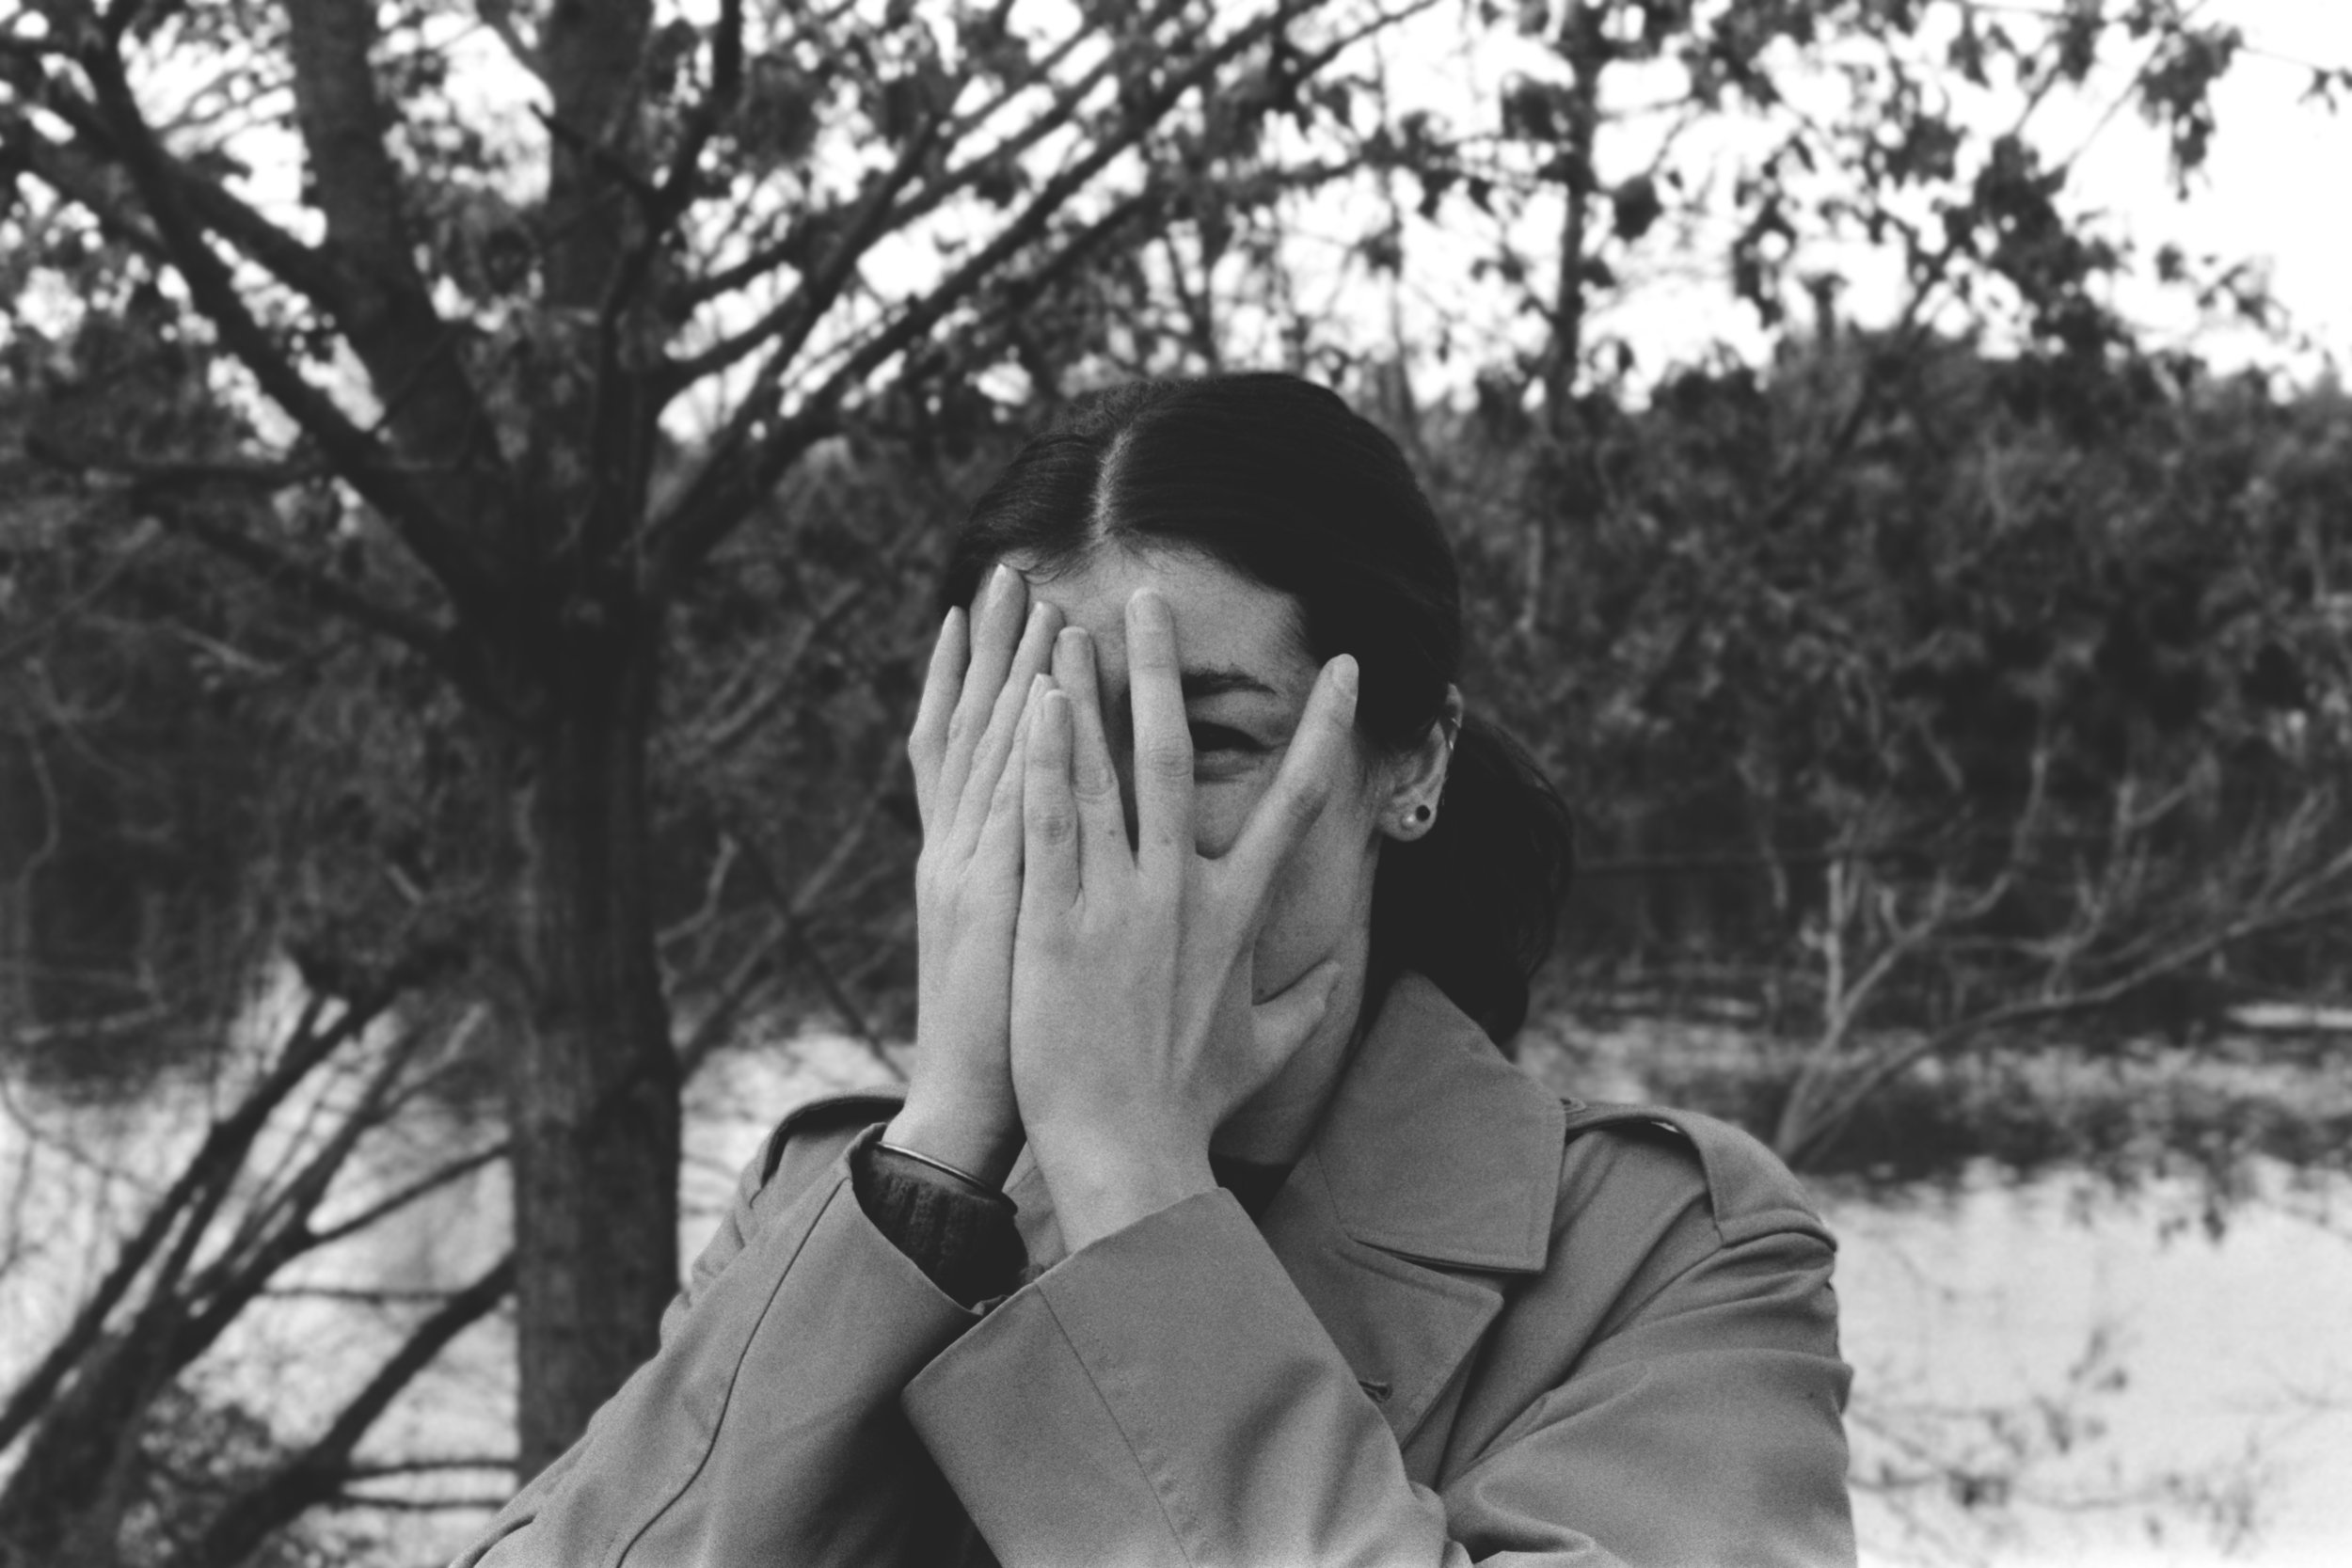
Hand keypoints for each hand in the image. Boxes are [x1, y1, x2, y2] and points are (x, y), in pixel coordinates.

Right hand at [885, 564, 1062, 1187]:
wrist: (970, 1105)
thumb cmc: (1015, 1042)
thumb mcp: (1024, 954)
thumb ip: (1042, 897)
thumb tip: (1073, 864)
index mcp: (966, 859)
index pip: (964, 748)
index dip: (974, 677)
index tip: (993, 613)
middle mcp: (959, 848)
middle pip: (974, 727)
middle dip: (992, 647)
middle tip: (1011, 568)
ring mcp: (971, 866)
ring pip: (989, 747)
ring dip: (1008, 669)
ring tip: (1027, 595)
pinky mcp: (994, 897)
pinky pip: (1007, 806)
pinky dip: (1018, 746)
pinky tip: (1036, 689)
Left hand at [1008, 590, 1356, 1248]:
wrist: (1131, 1150)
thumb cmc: (1191, 1104)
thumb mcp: (1262, 1049)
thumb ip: (1304, 1003)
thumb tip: (1336, 975)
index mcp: (1235, 913)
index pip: (1293, 802)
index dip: (1324, 731)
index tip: (1349, 670)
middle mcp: (1181, 891)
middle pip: (1178, 754)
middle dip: (1165, 670)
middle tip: (1151, 597)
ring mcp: (1120, 902)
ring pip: (1107, 772)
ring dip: (1090, 691)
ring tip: (1072, 622)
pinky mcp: (1059, 921)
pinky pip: (1052, 822)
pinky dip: (1047, 758)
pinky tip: (1037, 701)